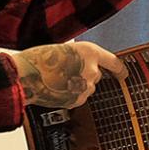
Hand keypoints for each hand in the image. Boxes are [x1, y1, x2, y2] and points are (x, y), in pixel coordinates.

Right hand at [11, 41, 125, 108]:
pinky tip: (56, 89)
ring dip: (77, 86)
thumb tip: (85, 63)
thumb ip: (80, 56)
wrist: (25, 74)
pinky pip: (77, 98)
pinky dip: (70, 95)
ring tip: (57, 80)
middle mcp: (92, 69)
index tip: (124, 74)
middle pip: (97, 76)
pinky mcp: (77, 100)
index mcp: (90, 52)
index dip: (120, 69)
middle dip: (85, 76)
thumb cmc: (39, 59)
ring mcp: (85, 86)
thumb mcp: (65, 49)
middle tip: (66, 73)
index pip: (114, 62)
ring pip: (86, 88)